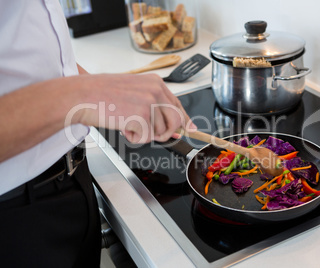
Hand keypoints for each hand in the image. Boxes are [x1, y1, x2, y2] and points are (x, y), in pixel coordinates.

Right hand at [75, 73, 196, 142]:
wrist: (82, 95)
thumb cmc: (101, 93)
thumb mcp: (133, 93)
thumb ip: (153, 106)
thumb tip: (170, 125)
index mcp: (155, 83)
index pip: (177, 104)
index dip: (184, 119)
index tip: (190, 128)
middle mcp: (156, 91)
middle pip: (175, 121)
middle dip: (163, 132)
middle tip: (145, 130)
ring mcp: (150, 103)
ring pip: (160, 132)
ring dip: (143, 133)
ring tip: (126, 122)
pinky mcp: (142, 116)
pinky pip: (146, 138)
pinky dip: (134, 137)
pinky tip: (122, 125)